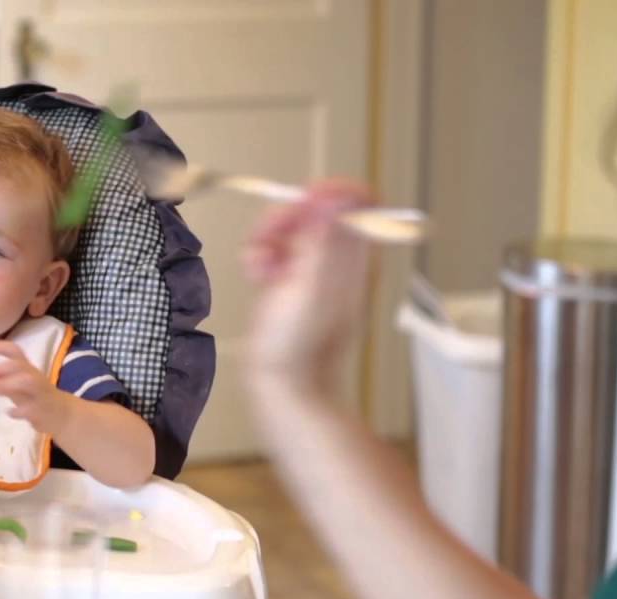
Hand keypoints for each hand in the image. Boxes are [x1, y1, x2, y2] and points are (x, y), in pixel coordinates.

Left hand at [0, 340, 68, 433]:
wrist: (62, 414)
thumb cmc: (34, 397)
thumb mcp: (15, 386)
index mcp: (27, 369)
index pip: (14, 351)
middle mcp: (34, 377)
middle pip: (21, 365)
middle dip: (3, 367)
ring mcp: (39, 393)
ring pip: (28, 382)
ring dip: (10, 384)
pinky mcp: (42, 410)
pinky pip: (31, 409)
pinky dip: (19, 410)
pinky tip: (9, 412)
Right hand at [243, 180, 373, 392]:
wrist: (284, 386)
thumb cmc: (299, 348)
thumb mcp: (311, 287)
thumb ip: (326, 239)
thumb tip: (341, 195)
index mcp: (354, 259)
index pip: (358, 202)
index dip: (328, 193)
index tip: (301, 202)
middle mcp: (338, 262)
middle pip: (317, 211)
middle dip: (288, 216)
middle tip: (272, 237)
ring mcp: (314, 272)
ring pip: (293, 229)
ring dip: (269, 236)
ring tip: (261, 264)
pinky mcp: (290, 283)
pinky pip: (277, 251)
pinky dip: (262, 255)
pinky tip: (258, 275)